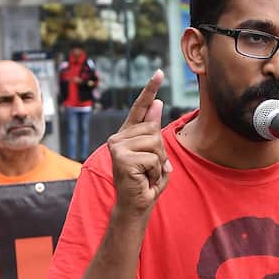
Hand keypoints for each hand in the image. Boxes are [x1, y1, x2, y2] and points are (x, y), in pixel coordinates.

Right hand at [107, 70, 170, 215]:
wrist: (135, 206)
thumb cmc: (145, 182)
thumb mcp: (154, 154)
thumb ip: (153, 131)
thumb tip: (158, 104)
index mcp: (126, 135)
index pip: (140, 109)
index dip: (150, 91)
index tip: (159, 72)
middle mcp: (118, 138)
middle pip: (154, 130)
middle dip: (160, 151)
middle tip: (150, 168)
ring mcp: (117, 146)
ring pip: (155, 143)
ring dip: (158, 163)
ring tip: (147, 174)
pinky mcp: (121, 158)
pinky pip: (153, 158)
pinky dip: (155, 171)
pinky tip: (144, 179)